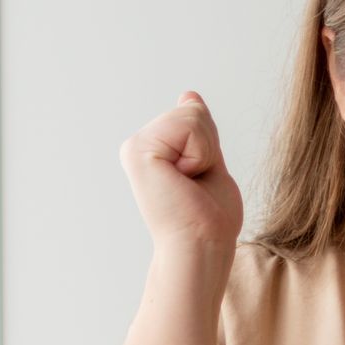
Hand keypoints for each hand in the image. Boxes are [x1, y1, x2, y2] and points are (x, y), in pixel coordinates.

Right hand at [120, 88, 243, 258]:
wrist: (201, 247)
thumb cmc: (209, 221)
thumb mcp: (209, 164)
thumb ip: (198, 134)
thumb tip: (188, 96)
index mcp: (153, 150)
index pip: (193, 116)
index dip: (209, 147)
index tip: (197, 183)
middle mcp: (139, 146)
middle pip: (192, 111)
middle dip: (208, 147)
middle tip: (194, 186)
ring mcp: (135, 146)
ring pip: (191, 115)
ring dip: (204, 153)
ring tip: (188, 184)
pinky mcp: (138, 150)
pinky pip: (188, 125)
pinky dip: (199, 154)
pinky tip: (183, 180)